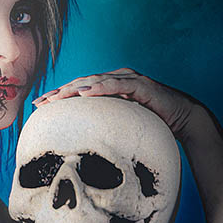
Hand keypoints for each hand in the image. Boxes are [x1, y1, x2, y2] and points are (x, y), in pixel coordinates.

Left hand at [32, 68, 201, 138]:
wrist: (183, 118)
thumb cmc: (152, 122)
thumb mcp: (122, 123)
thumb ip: (105, 125)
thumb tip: (83, 144)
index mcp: (109, 86)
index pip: (78, 89)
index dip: (58, 96)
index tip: (39, 106)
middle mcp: (116, 78)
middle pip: (81, 83)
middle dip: (59, 93)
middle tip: (40, 103)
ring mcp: (129, 79)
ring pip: (95, 82)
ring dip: (73, 89)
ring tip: (56, 98)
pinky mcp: (141, 85)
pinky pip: (117, 85)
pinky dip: (100, 88)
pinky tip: (84, 93)